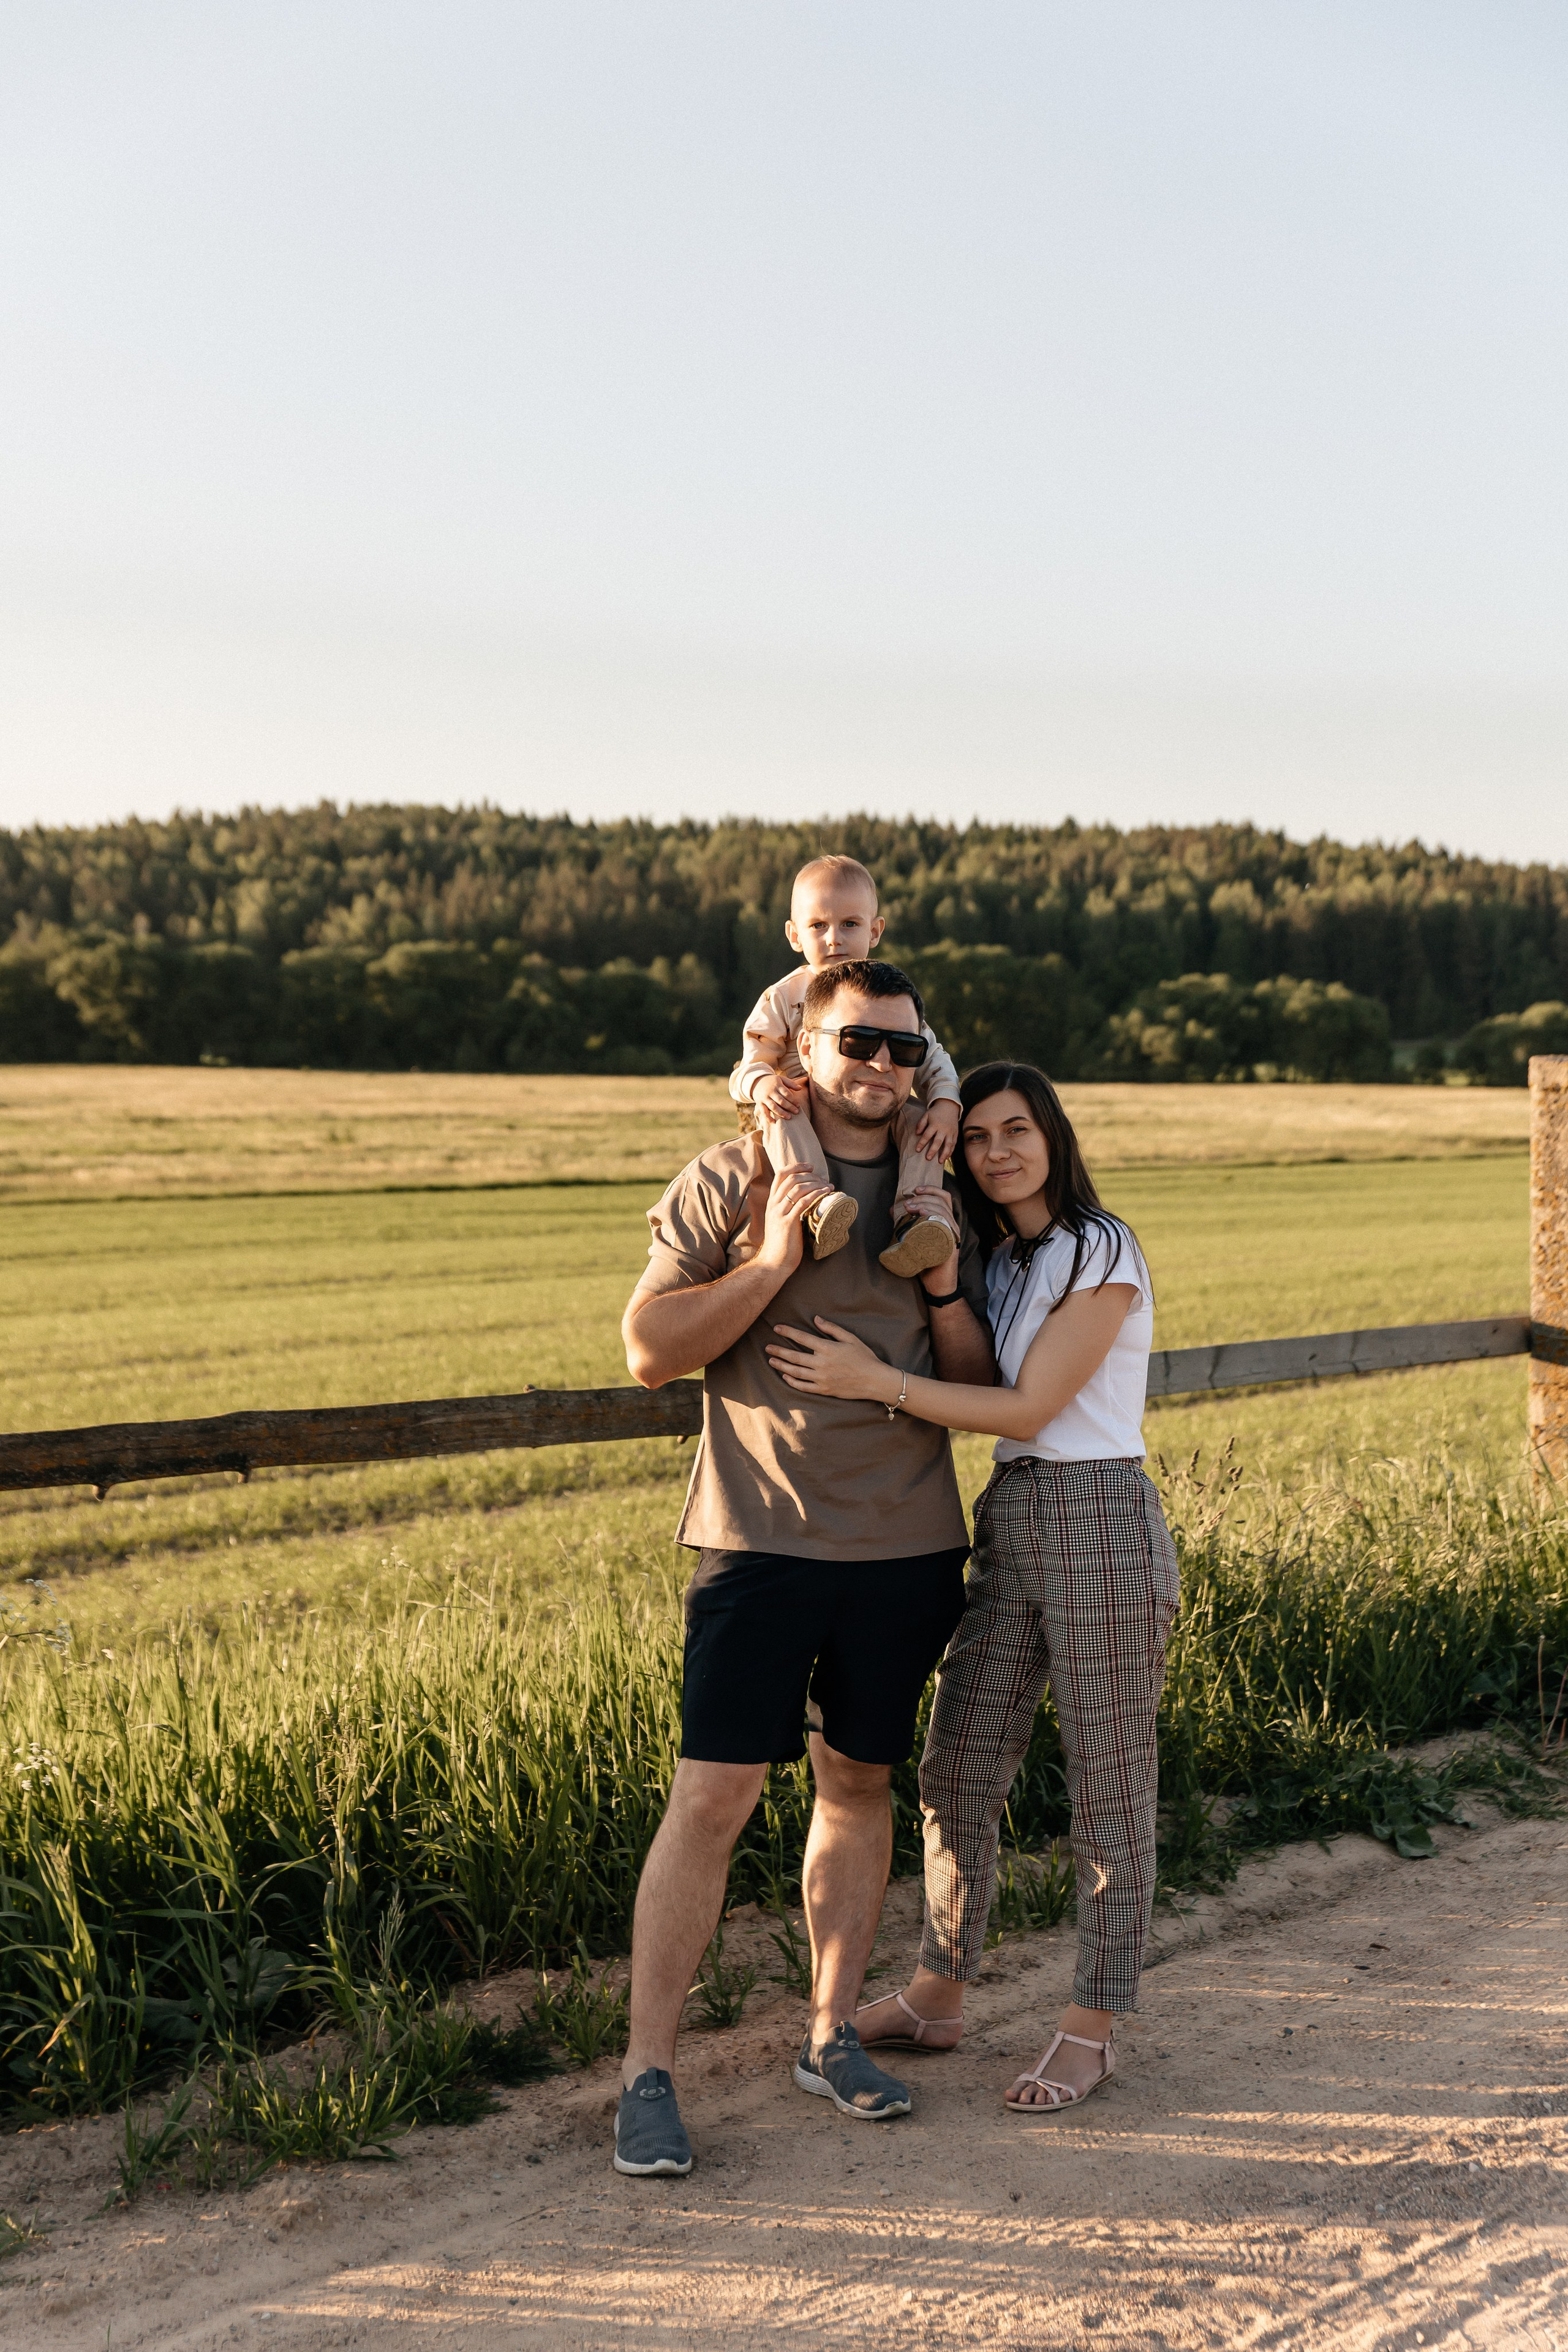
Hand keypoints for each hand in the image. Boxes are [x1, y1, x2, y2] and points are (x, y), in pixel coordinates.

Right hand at [752, 1071, 807, 1124]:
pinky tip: (773, 1122)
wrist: (757, 1082)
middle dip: (789, 1107)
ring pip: (773, 1107)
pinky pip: (763, 1111)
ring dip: (781, 1113)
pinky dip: (768, 1117)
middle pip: (781, 1101)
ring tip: (789, 1117)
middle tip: (796, 1112)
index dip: (793, 1100)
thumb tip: (800, 1088)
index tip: (798, 1105)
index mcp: (776, 1085)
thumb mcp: (781, 1079)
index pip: (786, 1093)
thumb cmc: (772, 1081)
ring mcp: (764, 1098)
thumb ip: (791, 1083)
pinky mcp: (760, 1103)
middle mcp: (770, 1092)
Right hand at [754, 1165, 830, 1274]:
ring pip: (797, 1188)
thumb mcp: (781, 1220)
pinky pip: (803, 1203)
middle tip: (823, 1179)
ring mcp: (780, 1213)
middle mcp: (774, 1205)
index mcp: (772, 1202)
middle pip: (791, 1178)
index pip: (780, 1175)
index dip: (796, 1166)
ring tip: (828, 1185)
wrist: (774, 1262)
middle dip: (809, 1175)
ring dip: (815, 1184)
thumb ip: (789, 1208)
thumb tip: (806, 1198)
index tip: (810, 1166)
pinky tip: (825, 1193)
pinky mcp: (788, 1223)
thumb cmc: (781, 1243)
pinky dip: (816, 1195)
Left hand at [765, 1317, 901, 1403]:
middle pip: (794, 1357)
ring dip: (781, 1366)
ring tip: (771, 1360)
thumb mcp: (850, 1338)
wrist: (874, 1380)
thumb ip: (831, 1328)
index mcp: (827, 1349)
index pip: (802, 1338)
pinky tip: (785, 1376)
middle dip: (778, 1350)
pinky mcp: (824, 1390)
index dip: (787, 1332)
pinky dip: (792, 1381)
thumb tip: (815, 1319)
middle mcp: (822, 1364)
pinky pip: (803, 1386)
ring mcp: (822, 1379)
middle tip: (767, 1347)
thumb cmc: (864, 1357)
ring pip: (795, 1372)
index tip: (776, 1328)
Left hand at [913, 1099, 959, 1162]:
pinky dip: (951, 1151)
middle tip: (928, 1158)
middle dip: (933, 1150)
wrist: (949, 1106)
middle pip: (938, 1141)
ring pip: (948, 1144)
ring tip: (940, 1162)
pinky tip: (947, 1157)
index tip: (917, 1150)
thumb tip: (917, 1133)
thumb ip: (921, 1124)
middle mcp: (943, 1129)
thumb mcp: (926, 1115)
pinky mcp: (955, 1134)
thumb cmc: (936, 1112)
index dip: (922, 1143)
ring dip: (944, 1153)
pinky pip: (954, 1144)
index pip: (927, 1135)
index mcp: (935, 1124)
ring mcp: (951, 1132)